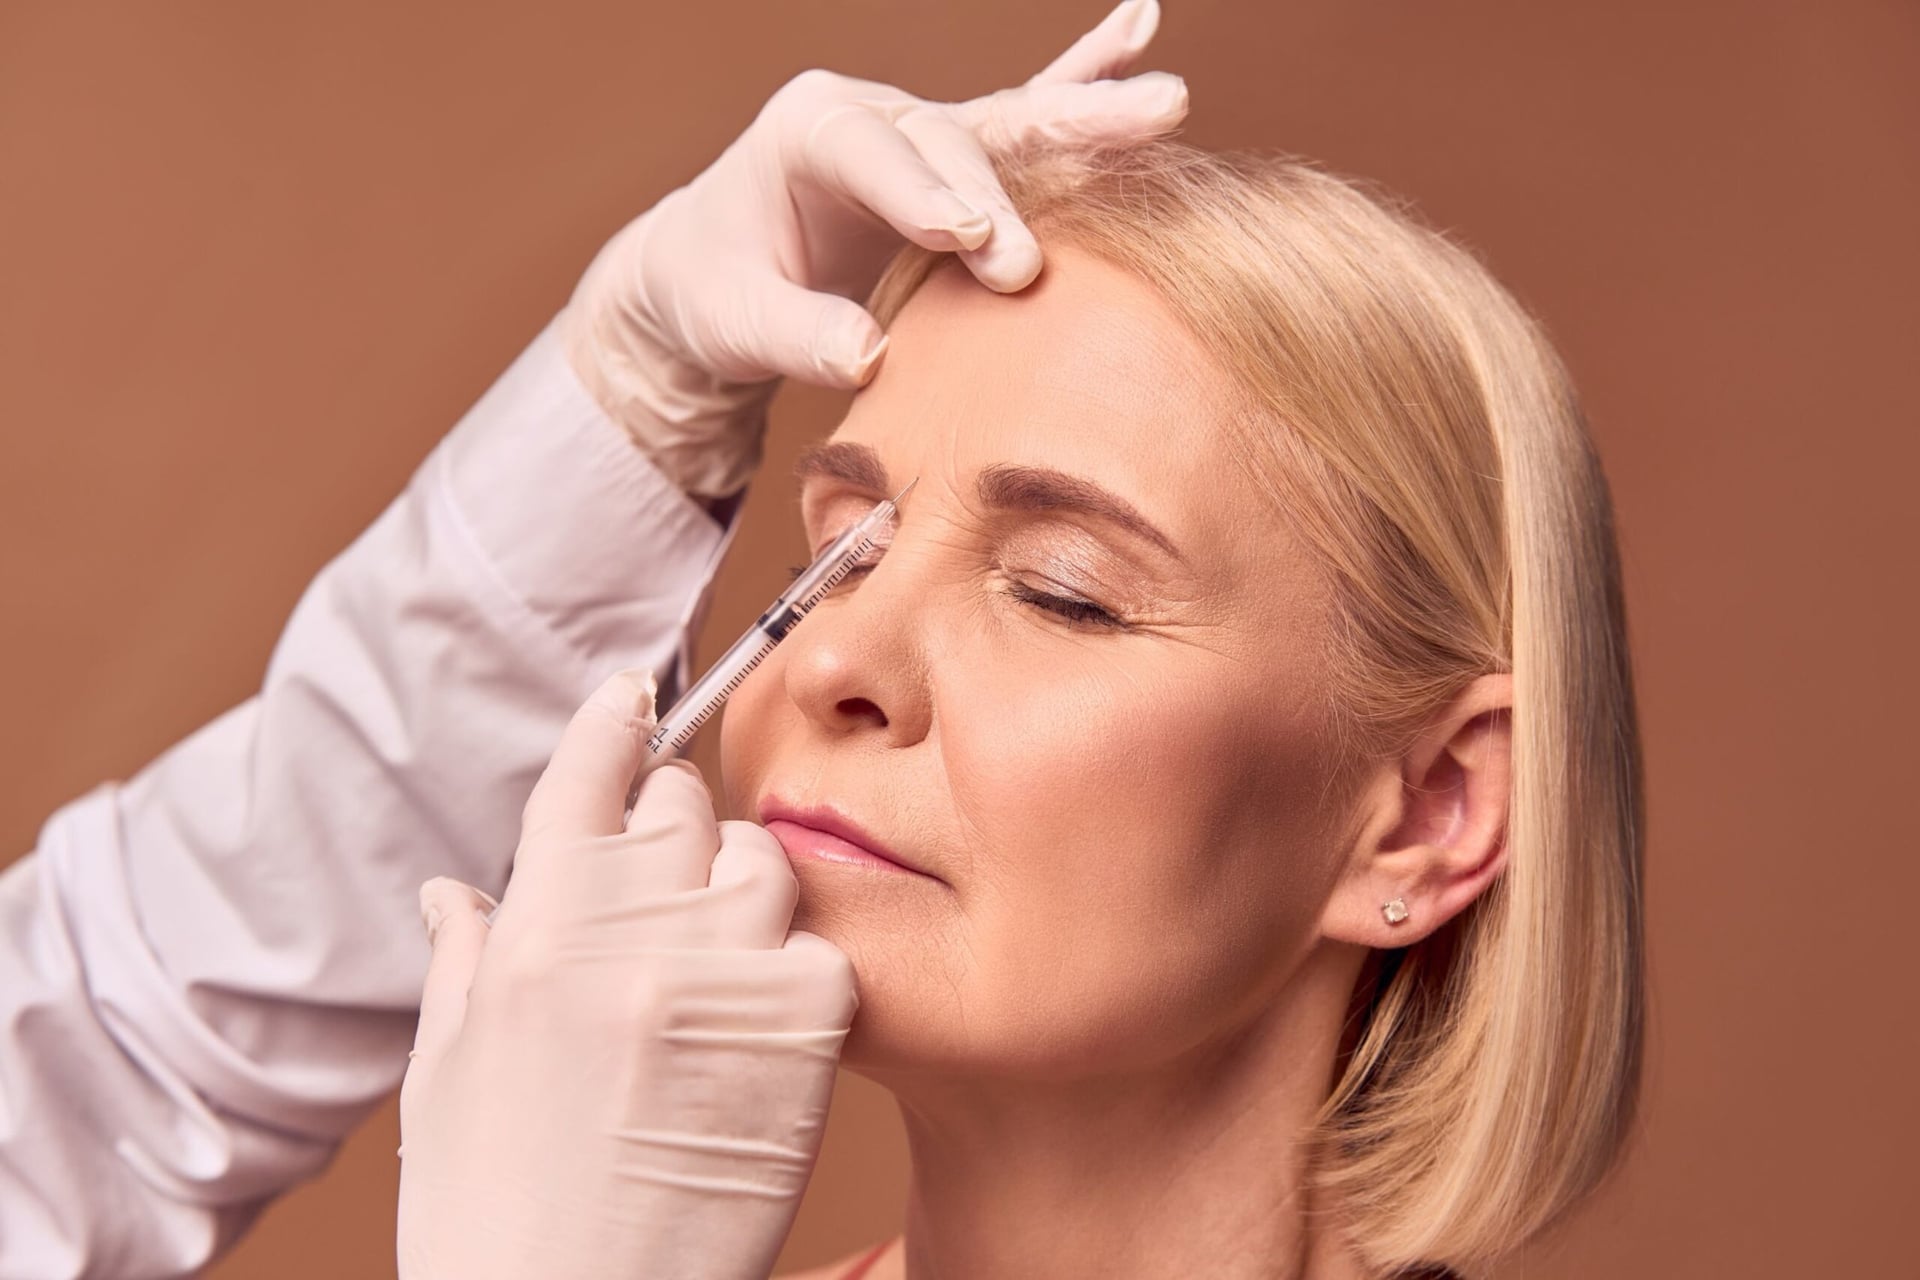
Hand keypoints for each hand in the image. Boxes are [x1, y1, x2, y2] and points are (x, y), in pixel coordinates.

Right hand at [396, 671, 855, 1279]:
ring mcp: (723, 971)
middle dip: (672, 829)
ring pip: (764, 860)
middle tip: (666, 888)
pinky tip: (765, 1031)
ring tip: (716, 966)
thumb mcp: (450, 1077)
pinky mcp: (805, 1024)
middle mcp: (631, 930)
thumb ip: (464, 963)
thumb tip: (454, 893)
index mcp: (534, 929)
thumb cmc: (496, 1211)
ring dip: (743, 891)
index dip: (610, 725)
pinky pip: (821, 948)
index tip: (631, 697)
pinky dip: (799, 975)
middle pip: (683, 804)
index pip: (585, 776)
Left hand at [562, 0, 1187, 496]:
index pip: (869, 155)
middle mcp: (873, 117)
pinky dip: (1080, 85)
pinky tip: (1139, 27)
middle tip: (1021, 264)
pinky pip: (1025, 124)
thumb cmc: (715, 294)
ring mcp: (923, 136)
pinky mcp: (958, 168)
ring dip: (1083, 115)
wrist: (713, 277)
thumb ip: (796, 337)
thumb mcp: (734, 322)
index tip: (963, 237)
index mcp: (808, 130)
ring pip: (1008, 122)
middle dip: (996, 196)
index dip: (918, 194)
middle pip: (949, 142)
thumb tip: (869, 360)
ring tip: (1162, 101)